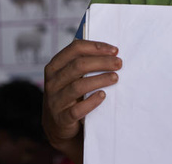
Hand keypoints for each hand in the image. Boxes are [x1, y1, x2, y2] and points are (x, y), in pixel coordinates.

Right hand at [42, 39, 120, 163]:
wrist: (57, 125)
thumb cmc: (69, 94)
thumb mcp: (70, 77)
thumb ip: (83, 64)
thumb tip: (110, 53)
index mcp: (55, 66)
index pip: (75, 49)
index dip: (96, 47)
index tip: (114, 50)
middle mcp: (52, 82)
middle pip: (78, 66)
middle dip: (101, 62)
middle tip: (118, 64)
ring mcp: (55, 100)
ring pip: (78, 86)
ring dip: (99, 80)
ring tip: (115, 78)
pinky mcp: (61, 118)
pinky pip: (77, 109)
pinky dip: (91, 102)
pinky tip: (103, 95)